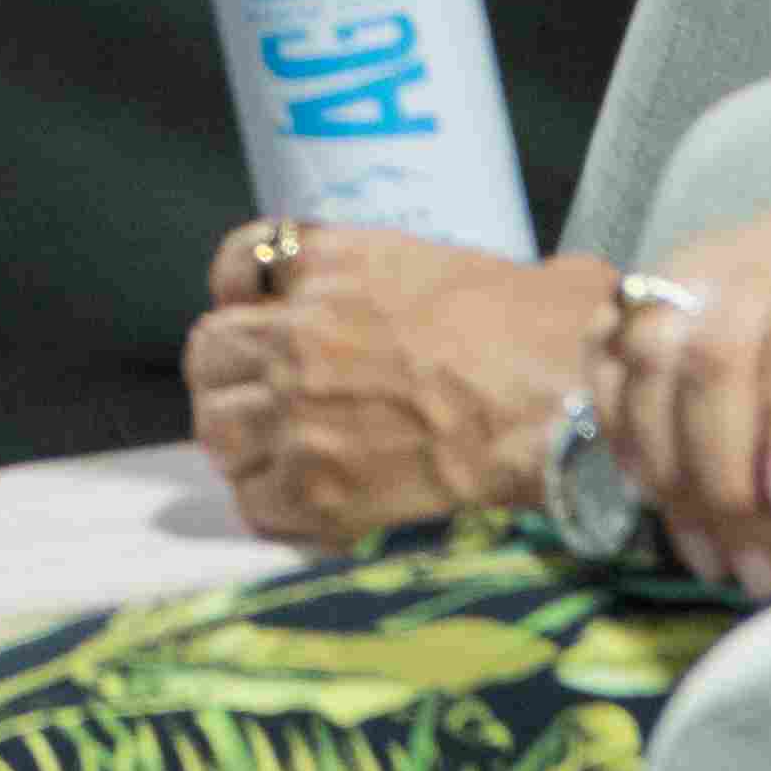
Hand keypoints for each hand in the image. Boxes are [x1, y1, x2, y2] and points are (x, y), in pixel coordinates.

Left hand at [181, 223, 619, 548]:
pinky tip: (307, 508)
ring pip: (218, 429)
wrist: (561, 395)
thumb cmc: (539, 327)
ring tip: (274, 459)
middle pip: (209, 351)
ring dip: (241, 445)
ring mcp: (300, 409)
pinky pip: (257, 503)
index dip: (238, 291)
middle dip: (227, 376)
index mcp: (334, 265)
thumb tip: (411, 301)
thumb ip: (396, 277)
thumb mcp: (453, 264)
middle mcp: (299, 331)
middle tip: (257, 399)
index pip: (243, 260)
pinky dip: (274, 509)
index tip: (248, 311)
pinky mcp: (320, 484)